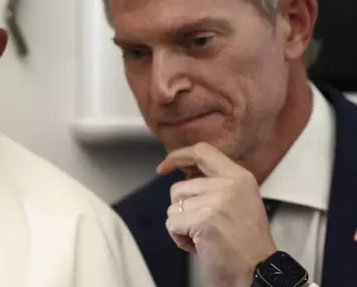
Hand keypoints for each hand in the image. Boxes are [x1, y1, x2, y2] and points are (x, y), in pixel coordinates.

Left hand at [158, 142, 276, 286]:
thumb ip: (217, 185)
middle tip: (207, 228)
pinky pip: (172, 224)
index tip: (164, 167)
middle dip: (184, 211)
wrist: (259, 272)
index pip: (202, 151)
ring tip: (205, 237)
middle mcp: (229, 185)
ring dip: (182, 226)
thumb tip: (185, 175)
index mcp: (240, 177)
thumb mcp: (241, 201)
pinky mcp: (202, 220)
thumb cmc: (246, 244)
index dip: (179, 156)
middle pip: (179, 187)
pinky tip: (200, 246)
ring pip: (173, 207)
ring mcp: (216, 201)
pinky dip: (179, 239)